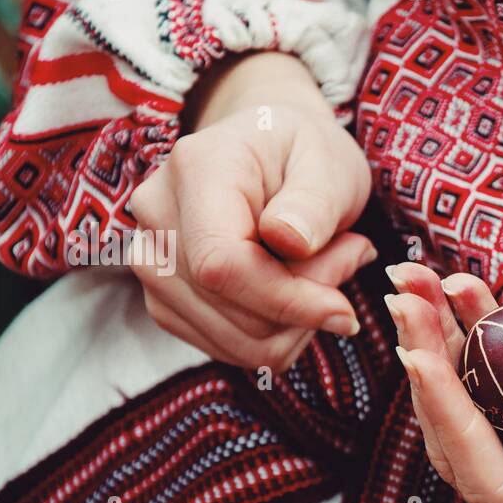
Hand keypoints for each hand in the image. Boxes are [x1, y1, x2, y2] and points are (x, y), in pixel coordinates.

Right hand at [128, 52, 374, 371]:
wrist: (270, 153)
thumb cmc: (305, 153)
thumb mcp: (329, 163)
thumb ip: (314, 203)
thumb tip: (290, 242)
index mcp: (195, 169)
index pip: (222, 264)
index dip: (287, 301)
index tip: (344, 310)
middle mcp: (157, 217)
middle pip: (232, 309)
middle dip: (306, 304)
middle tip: (349, 255)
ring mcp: (152, 262)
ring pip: (236, 341)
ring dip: (297, 322)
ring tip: (324, 266)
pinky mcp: (165, 300)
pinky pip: (233, 349)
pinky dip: (278, 334)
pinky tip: (296, 289)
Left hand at [385, 263, 502, 502]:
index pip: (490, 483)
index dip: (449, 419)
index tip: (419, 353)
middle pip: (465, 446)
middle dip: (430, 368)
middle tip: (406, 293)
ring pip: (477, 417)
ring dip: (445, 349)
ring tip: (421, 282)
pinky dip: (487, 345)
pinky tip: (472, 296)